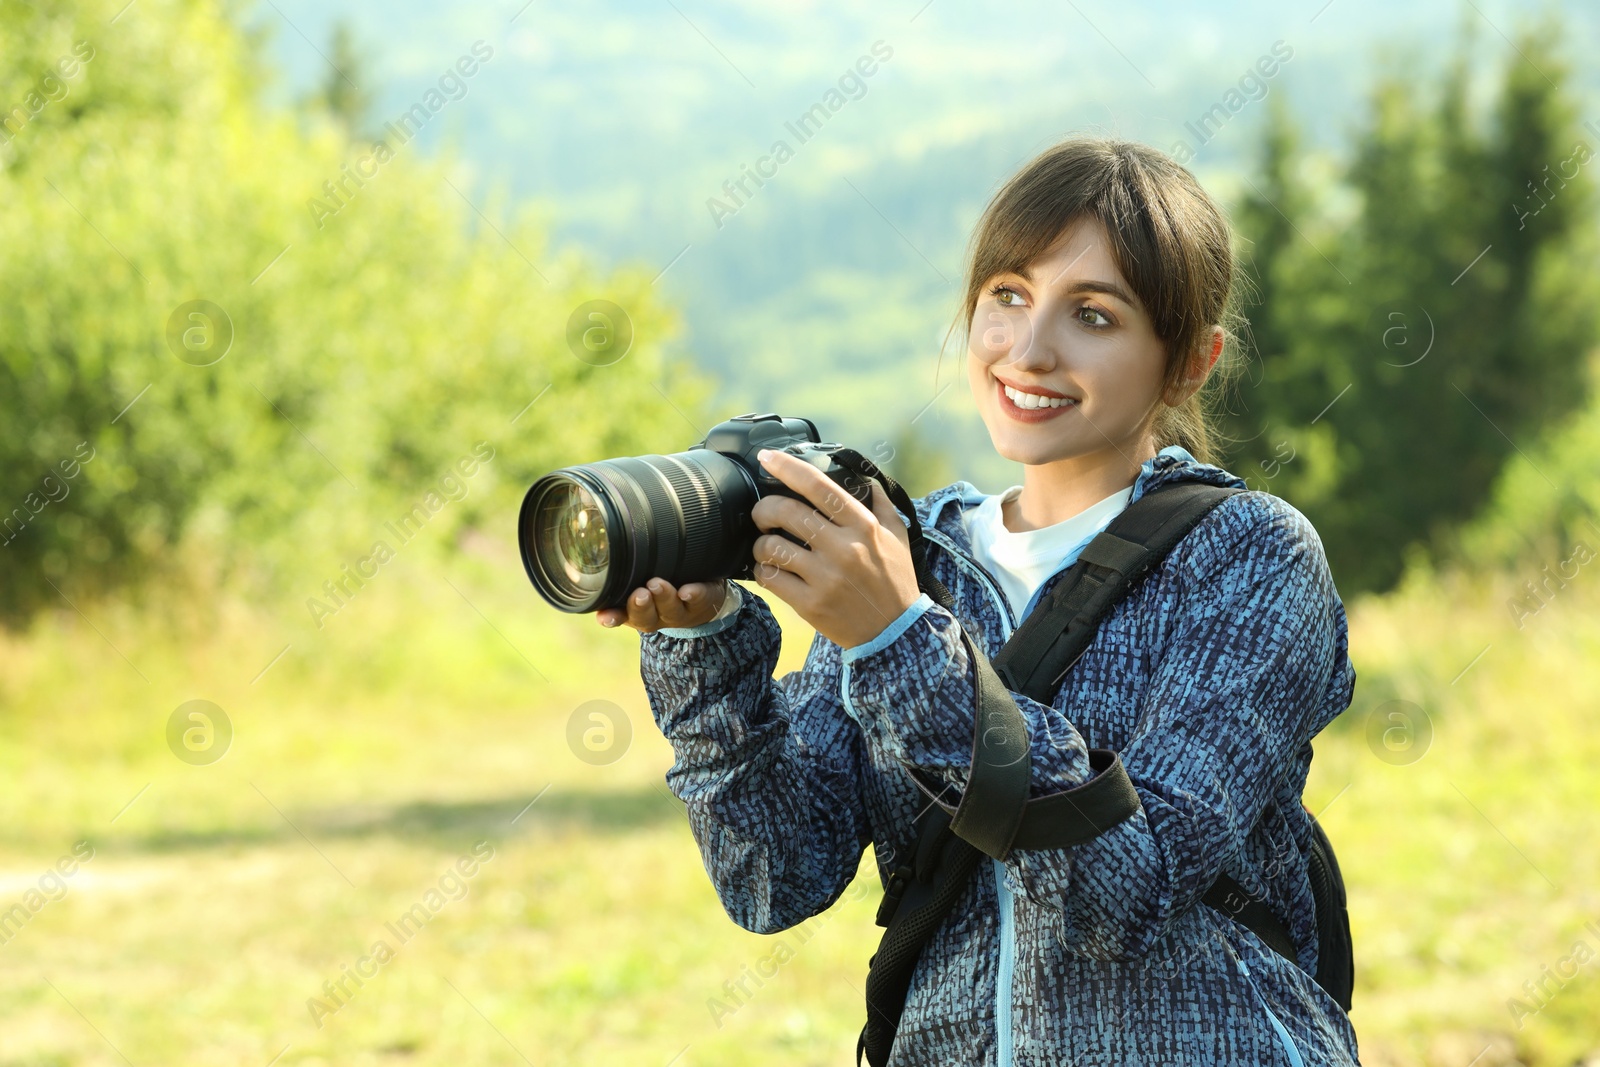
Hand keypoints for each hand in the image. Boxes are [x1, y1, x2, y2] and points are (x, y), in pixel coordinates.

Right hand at [597, 578, 728, 632]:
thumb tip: (587, 553)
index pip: (619, 617)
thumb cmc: (663, 590)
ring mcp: (681, 611)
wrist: (706, 601)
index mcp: (637, 612)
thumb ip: (621, 577)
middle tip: (638, 594)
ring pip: (670, 608)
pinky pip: (699, 598)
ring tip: (657, 584)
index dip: (612, 618)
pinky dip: (694, 594)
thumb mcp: (640, 584)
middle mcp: (658, 615)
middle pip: (645, 617)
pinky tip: (688, 591)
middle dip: (639, 606)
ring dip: (663, 597)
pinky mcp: (703, 599)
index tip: (606, 617)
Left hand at [748, 448, 921, 650]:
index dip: (788, 467)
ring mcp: (826, 578)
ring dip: (760, 543)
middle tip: (762, 514)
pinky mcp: (811, 604)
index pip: (819, 487)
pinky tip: (769, 570)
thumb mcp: (897, 536)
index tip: (766, 457)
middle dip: (763, 509)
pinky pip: (771, 578)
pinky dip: (763, 571)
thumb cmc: (894, 580)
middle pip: (786, 512)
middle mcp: (844, 548)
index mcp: (864, 526)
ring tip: (765, 547)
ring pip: (772, 546)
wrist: (895, 632)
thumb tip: (860, 474)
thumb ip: (879, 502)